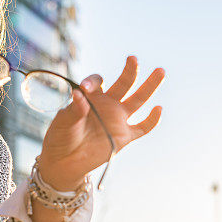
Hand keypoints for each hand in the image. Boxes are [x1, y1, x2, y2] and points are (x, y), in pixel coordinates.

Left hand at [37, 56, 164, 189]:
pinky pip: (143, 127)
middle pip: (124, 83)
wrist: (64, 162)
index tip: (85, 88)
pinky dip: (152, 120)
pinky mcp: (124, 137)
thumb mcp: (63, 122)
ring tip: (160, 71)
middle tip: (132, 59)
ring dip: (150, 86)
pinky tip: (158, 109)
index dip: (93, 81)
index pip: (97, 81)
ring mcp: (118, 120)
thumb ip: (74, 110)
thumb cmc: (61, 137)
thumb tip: (79, 93)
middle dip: (129, 71)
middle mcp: (107, 104)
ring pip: (138, 100)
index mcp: (91, 97)